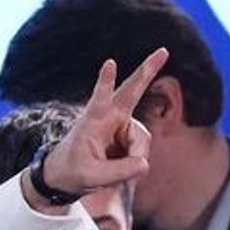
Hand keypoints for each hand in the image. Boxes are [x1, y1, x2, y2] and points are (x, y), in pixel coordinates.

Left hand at [34, 48, 168, 201]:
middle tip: (163, 51)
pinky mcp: (128, 137)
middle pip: (131, 92)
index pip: (100, 99)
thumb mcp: (91, 178)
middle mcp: (109, 118)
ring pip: (142, 140)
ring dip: (135, 158)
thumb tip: (144, 164)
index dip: (105, 82)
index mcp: (92, 121)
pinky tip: (121, 170)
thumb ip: (118, 172)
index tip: (110, 63)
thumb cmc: (71, 172)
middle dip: (147, 71)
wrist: (66, 176)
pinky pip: (141, 151)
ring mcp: (121, 126)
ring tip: (117, 174)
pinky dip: (135, 164)